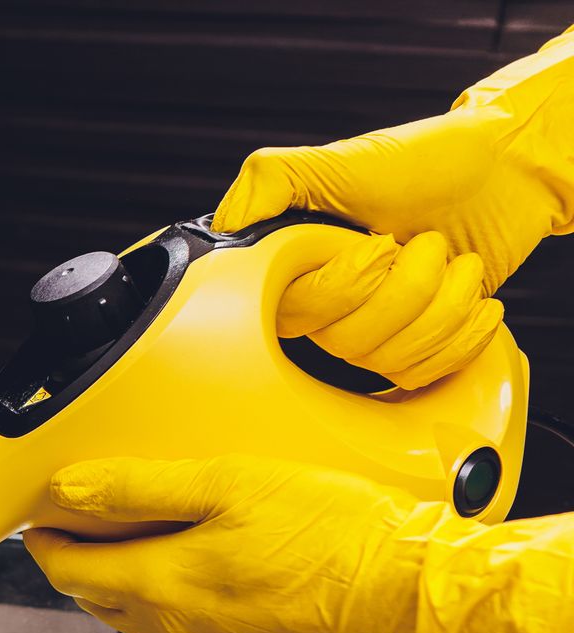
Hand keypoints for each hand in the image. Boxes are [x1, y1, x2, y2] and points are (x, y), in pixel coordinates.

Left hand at [22, 456, 456, 632]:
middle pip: (97, 598)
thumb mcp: (230, 483)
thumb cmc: (335, 536)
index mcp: (159, 588)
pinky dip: (171, 600)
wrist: (413, 600)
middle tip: (85, 520)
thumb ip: (140, 487)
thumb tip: (70, 491)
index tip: (41, 519)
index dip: (45, 542)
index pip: (68, 572)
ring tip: (140, 537)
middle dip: (80, 561)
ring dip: (125, 582)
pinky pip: (184, 631)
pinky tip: (201, 569)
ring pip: (138, 618)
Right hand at [213, 81, 573, 388]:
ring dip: (442, 304)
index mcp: (299, 263)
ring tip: (455, 261)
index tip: (375, 246)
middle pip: (345, 343)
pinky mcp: (414, 344)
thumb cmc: (427, 160)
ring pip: (387, 359)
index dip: (341, 289)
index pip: (292, 313)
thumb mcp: (340, 159)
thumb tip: (225, 228)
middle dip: (407, 288)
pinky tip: (473, 297)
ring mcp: (372, 327)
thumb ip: (269, 181)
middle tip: (422, 240)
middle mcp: (327, 302)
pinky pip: (421, 373)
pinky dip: (461, 333)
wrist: (507, 172)